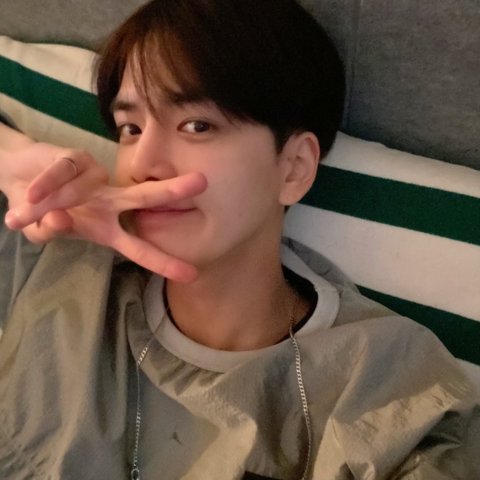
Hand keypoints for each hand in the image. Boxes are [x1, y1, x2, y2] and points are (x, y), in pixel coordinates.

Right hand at [2, 143, 207, 281]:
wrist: (18, 176)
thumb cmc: (44, 211)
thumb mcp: (45, 230)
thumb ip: (50, 232)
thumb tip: (58, 221)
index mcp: (108, 227)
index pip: (140, 248)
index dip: (163, 261)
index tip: (192, 275)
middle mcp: (109, 201)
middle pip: (144, 196)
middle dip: (171, 191)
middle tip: (203, 182)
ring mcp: (94, 179)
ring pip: (89, 183)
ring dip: (56, 200)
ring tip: (32, 212)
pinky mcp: (73, 158)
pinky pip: (59, 174)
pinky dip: (41, 187)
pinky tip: (27, 195)